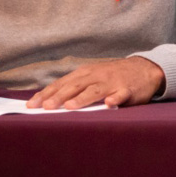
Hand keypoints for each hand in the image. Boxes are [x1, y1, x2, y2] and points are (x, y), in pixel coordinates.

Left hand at [27, 57, 165, 109]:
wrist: (144, 69)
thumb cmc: (112, 77)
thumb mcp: (92, 77)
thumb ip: (75, 87)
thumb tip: (49, 101)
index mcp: (85, 73)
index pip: (61, 83)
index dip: (46, 94)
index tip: (31, 105)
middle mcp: (96, 76)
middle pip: (75, 86)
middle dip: (59, 97)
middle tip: (46, 107)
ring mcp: (112, 82)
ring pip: (95, 90)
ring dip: (82, 98)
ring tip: (70, 107)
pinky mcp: (128, 89)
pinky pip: (121, 94)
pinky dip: (115, 98)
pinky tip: (110, 104)